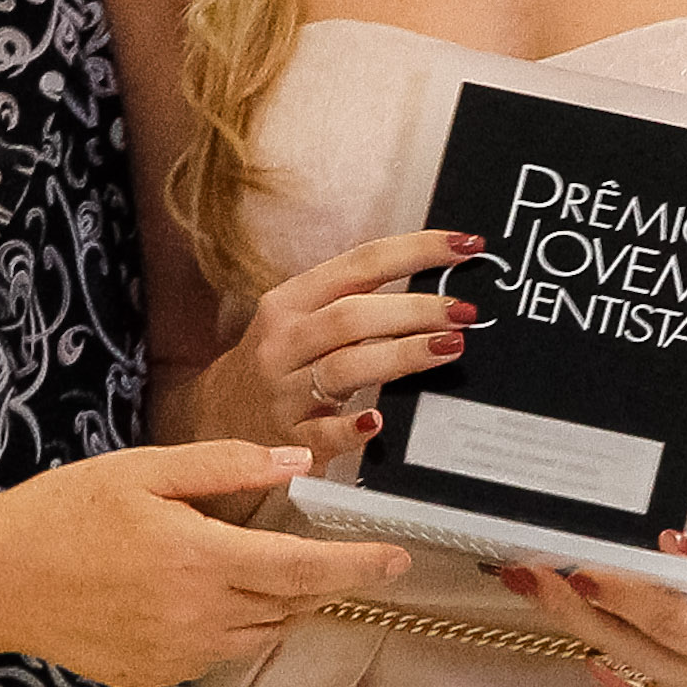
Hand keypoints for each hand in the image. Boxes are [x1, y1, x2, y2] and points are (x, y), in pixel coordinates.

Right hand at [0, 441, 409, 686]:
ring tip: (271, 564)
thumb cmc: (65, 513)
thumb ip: (226, 465)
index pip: (303, 570)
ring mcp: (177, 653)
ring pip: (259, 632)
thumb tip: (296, 460)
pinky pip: (218, 650)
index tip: (397, 558)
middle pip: (289, 606)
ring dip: (280, 602)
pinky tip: (208, 590)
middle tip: (339, 553)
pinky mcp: (156, 674)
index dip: (357, 566)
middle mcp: (198, 616)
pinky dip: (234, 622)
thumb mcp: (144, 470)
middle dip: (323, 582)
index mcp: (200, 559)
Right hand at [204, 229, 484, 461]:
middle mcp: (283, 341)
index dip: (415, 251)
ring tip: (450, 347)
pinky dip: (351, 428)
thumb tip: (437, 287)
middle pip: (352, 316)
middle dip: (414, 309)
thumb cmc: (284, 361)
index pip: (360, 264)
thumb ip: (354, 302)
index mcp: (290, 300)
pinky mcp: (287, 440)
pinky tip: (379, 421)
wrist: (220, 418)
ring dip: (401, 355)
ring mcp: (282, 392)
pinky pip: (322, 434)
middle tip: (464, 311)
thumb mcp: (302, 321)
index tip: (465, 246)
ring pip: (343, 367)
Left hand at [502, 529, 686, 686]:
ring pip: (623, 656)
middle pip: (632, 645)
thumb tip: (667, 544)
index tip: (579, 569)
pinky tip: (565, 619)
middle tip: (531, 575)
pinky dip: (597, 641)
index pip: (668, 620)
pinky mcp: (681, 679)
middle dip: (575, 609)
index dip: (622, 593)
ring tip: (535, 587)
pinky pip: (631, 669)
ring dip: (576, 622)